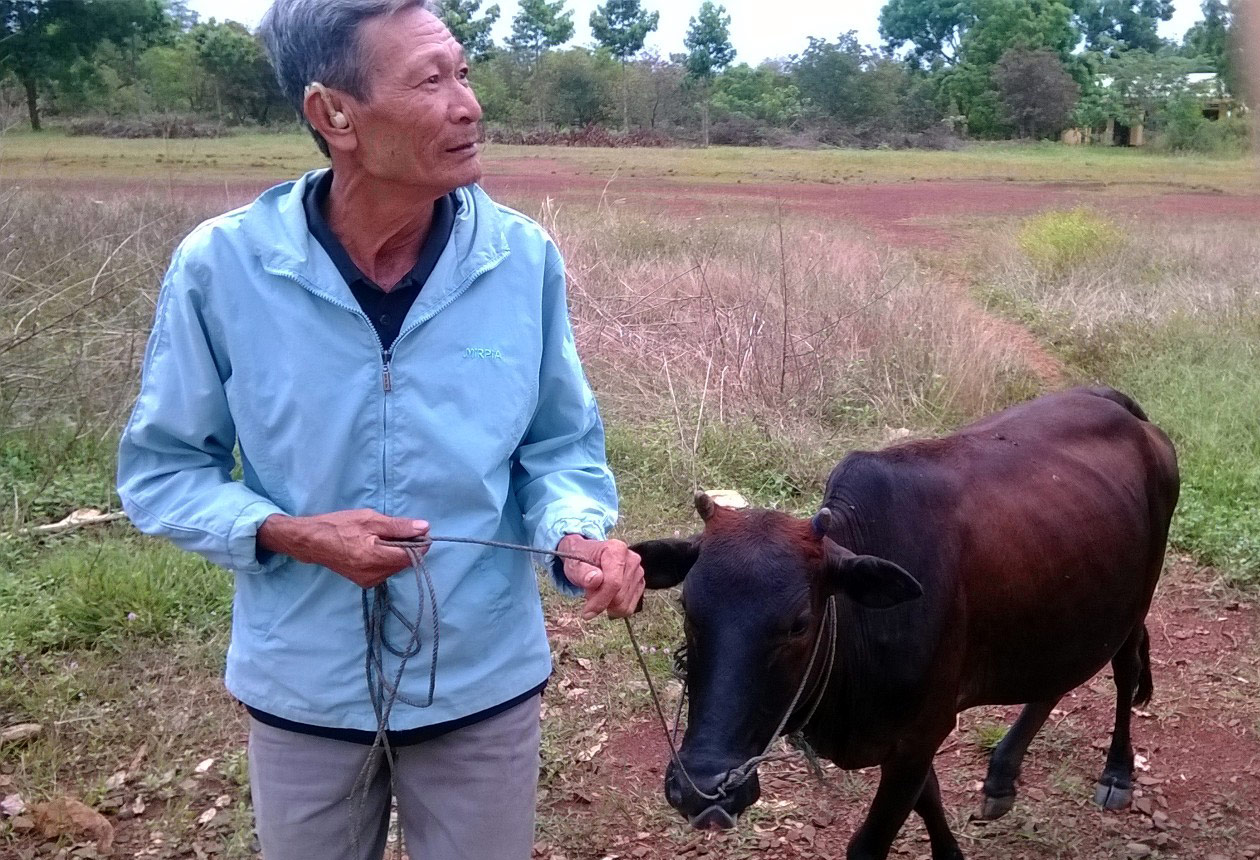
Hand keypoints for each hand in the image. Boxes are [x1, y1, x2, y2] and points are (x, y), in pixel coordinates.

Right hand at [258, 510, 428, 588]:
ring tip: (382, 537)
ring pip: (396, 568)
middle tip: (398, 530)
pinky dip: (387, 559)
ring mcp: (368, 581)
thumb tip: (425, 528)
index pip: (411, 556)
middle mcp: (373, 575)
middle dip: (408, 547)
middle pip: (404, 563)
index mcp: (374, 558)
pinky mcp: (364, 583)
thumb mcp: (370, 519)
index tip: (418, 531)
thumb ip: (398, 526)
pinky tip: (376, 547)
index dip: (420, 544)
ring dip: (397, 553)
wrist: (311, 542)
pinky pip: (385, 571)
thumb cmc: (339, 526)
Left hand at [558, 535, 643, 620]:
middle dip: (601, 602)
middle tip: (589, 593)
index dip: (600, 600)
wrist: (587, 556)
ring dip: (608, 605)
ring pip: (625, 605)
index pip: (614, 583)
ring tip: (597, 592)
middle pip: (619, 596)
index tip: (587, 612)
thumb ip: (582, 572)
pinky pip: (629, 607)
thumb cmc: (581, 560)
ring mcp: (638, 572)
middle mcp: (632, 559)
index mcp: (616, 550)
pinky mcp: (640, 584)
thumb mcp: (574, 564)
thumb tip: (595, 579)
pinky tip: (606, 597)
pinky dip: (615, 608)